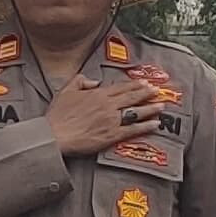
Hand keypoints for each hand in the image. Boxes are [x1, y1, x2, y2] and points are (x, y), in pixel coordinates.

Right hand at [45, 67, 169, 161]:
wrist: (54, 135)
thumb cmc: (57, 116)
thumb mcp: (65, 90)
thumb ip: (80, 81)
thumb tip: (93, 81)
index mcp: (97, 94)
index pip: (121, 88)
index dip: (134, 85)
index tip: (144, 83)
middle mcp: (107, 105)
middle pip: (132, 97)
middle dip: (147, 93)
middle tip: (157, 91)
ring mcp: (111, 120)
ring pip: (136, 112)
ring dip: (150, 108)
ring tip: (161, 106)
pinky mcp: (111, 135)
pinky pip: (133, 130)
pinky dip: (145, 126)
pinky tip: (155, 125)